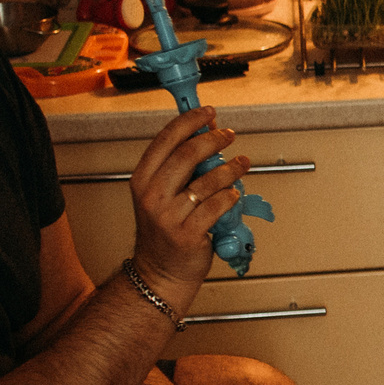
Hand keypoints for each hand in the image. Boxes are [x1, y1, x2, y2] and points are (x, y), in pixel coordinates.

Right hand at [126, 107, 249, 301]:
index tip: (208, 113)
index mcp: (142, 179)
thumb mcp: (163, 194)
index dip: (190, 121)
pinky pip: (217, 206)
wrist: (161, 271)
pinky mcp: (188, 234)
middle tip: (229, 135)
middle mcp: (151, 195)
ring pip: (207, 180)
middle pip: (187, 154)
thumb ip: (181, 166)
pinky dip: (231, 196)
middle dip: (214, 139)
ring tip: (241, 163)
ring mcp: (168, 215)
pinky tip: (235, 194)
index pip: (166, 139)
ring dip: (231, 168)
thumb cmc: (166, 231)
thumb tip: (208, 132)